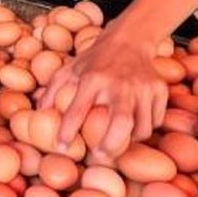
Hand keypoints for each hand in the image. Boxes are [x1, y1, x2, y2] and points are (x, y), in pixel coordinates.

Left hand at [39, 29, 166, 160]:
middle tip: (99, 156)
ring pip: (143, 127)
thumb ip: (53, 88)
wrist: (129, 40)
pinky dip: (144, 129)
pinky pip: (155, 121)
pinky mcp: (159, 90)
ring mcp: (143, 87)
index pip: (78, 110)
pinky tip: (132, 128)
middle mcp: (119, 84)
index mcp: (93, 78)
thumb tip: (38, 111)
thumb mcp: (70, 68)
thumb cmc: (95, 59)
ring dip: (129, 141)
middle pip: (121, 123)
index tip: (61, 147)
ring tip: (116, 143)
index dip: (67, 131)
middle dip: (110, 146)